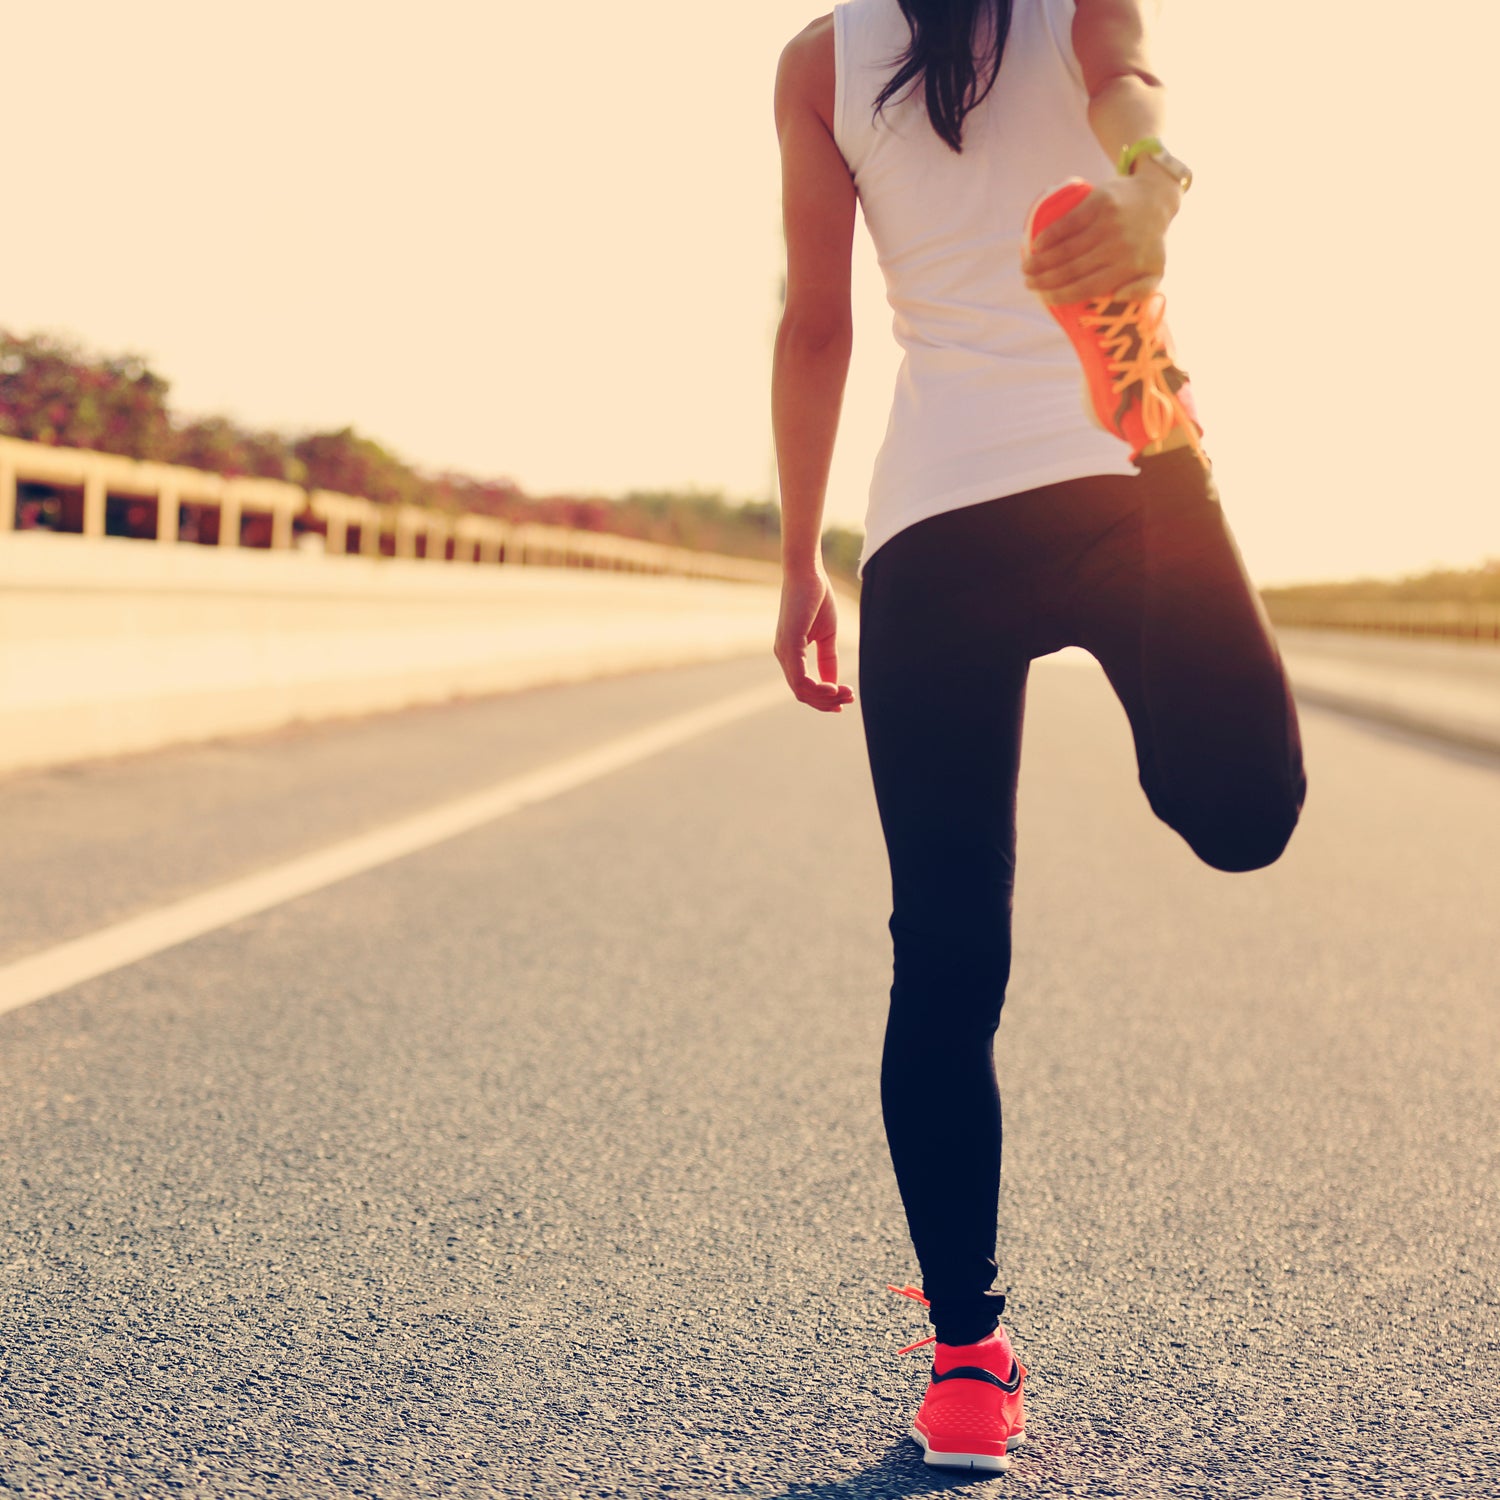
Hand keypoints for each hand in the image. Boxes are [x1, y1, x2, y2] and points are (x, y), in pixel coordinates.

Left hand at [774, 566, 855, 712]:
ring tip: (846, 693)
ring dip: (826, 697)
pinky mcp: (789, 645)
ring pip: (801, 690)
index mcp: (790, 652)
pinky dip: (817, 688)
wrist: (808, 572)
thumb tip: (833, 683)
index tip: (845, 701)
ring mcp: (784, 651)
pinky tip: (834, 688)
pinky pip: (800, 679)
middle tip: (850, 699)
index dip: (823, 699)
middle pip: (802, 693)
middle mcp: (783, 655)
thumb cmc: (817, 597)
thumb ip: (828, 659)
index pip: (803, 686)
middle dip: (827, 701)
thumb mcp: (827, 635)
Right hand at [1022, 170, 1179, 303]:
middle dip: (1045, 280)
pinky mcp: (1099, 203)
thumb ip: (1141, 290)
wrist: (1157, 195)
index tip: (1044, 299)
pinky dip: (1050, 234)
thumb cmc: (1150, 240)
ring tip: (1026, 268)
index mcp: (1128, 267)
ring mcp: (1107, 223)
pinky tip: (1037, 244)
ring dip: (1042, 260)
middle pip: (1072, 269)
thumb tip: (1116, 298)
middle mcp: (1117, 247)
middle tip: (1029, 284)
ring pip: (1067, 248)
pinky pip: (1069, 222)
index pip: (1087, 287)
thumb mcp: (1157, 270)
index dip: (1061, 295)